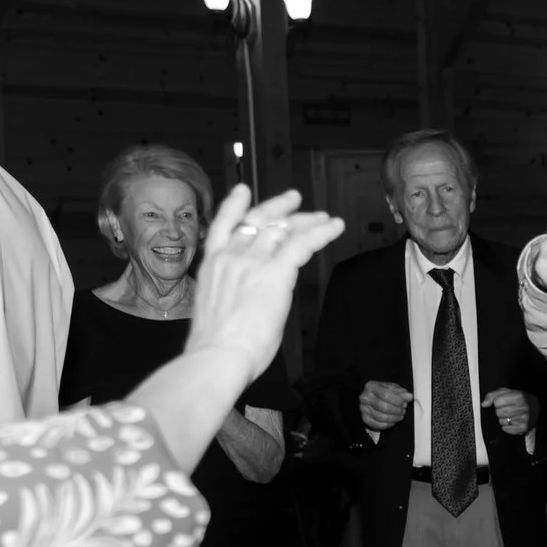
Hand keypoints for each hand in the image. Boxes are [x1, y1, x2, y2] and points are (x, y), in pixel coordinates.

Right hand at [186, 185, 345, 383]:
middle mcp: (231, 255)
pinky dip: (322, 232)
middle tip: (295, 199)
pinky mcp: (275, 271)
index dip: (235, 205)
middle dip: (279, 207)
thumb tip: (250, 297)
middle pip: (259, 221)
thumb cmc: (214, 347)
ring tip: (324, 217)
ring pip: (284, 230)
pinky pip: (303, 244)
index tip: (243, 191)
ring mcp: (252, 261)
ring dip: (307, 221)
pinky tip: (334, 226)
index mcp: (212, 265)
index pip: (224, 225)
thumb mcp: (216, 309)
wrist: (217, 355)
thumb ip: (233, 292)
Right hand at [360, 380, 413, 431]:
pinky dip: (388, 424)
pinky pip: (378, 425)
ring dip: (394, 418)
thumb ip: (401, 392)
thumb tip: (409, 397)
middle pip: (383, 407)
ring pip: (381, 417)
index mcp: (371, 386)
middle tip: (403, 410)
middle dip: (397, 410)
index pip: (385, 394)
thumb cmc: (384, 392)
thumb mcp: (393, 388)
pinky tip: (394, 421)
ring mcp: (363, 409)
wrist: (374, 398)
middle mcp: (365, 397)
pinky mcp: (365, 419)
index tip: (404, 403)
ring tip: (400, 415)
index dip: (397, 400)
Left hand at [483, 388, 536, 437]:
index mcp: (518, 396)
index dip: (498, 402)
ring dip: (504, 419)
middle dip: (500, 411)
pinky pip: (505, 429)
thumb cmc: (520, 399)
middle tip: (509, 409)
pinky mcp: (523, 428)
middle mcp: (522, 407)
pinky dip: (507, 427)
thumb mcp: (507, 392)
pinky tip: (514, 422)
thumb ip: (493, 395)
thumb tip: (484, 404)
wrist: (536, 408)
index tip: (504, 402)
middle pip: (498, 412)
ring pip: (501, 421)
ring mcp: (523, 418)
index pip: (496, 402)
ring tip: (512, 415)